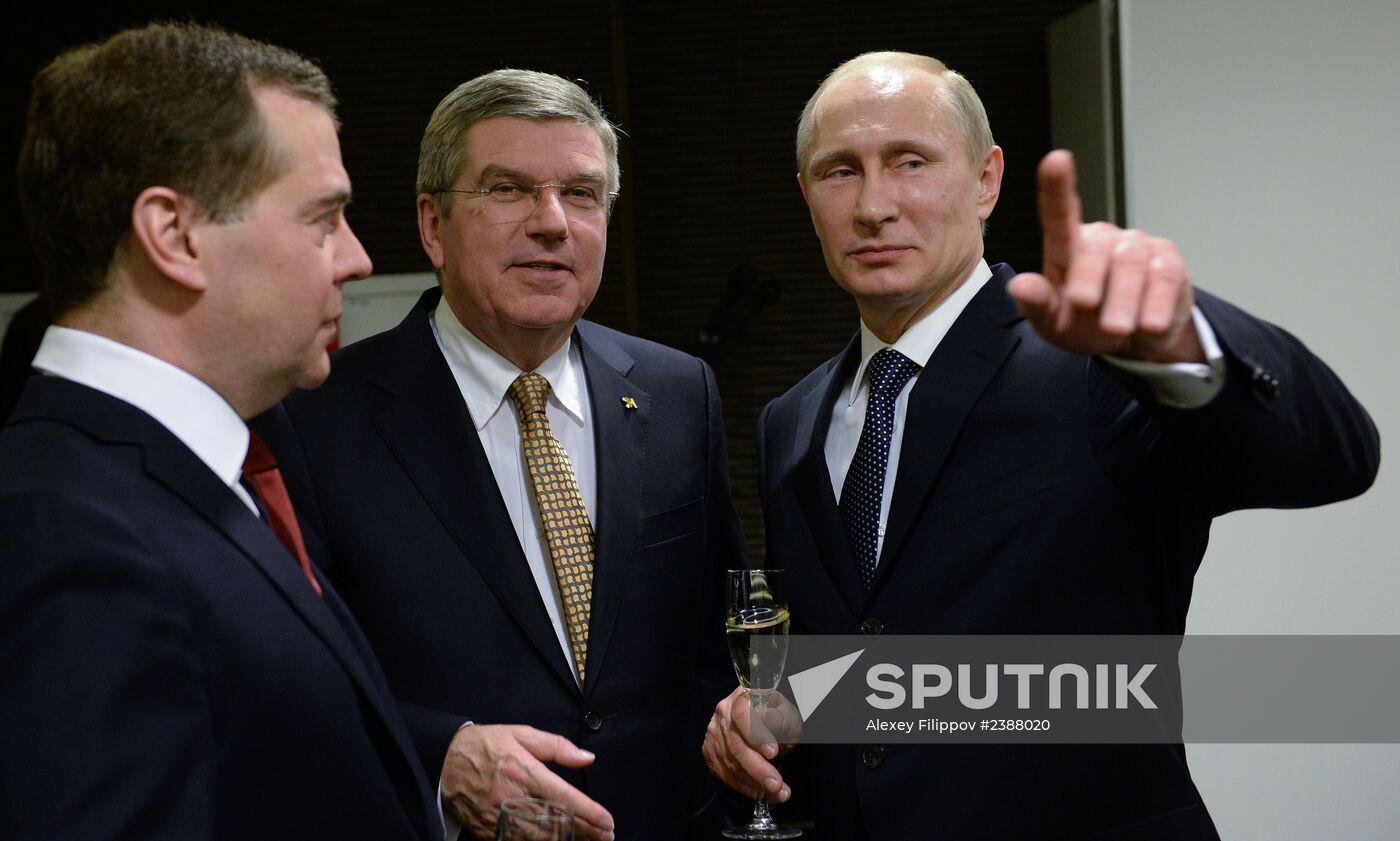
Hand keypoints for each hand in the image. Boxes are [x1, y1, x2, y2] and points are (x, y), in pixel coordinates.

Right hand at [440, 724, 615, 839]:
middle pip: (556, 823)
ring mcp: (498, 818)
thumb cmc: (484, 745)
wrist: (442, 760)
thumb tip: (586, 758)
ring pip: (540, 839)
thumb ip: (557, 746)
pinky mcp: (487, 831)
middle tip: (605, 836)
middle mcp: (512, 797)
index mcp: (523, 771)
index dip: (589, 813)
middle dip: (585, 832)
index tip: (607, 821)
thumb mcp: (521, 734)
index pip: (564, 798)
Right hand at [702, 687, 801, 803]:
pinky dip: (742, 786)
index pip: (742, 714)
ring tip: (776, 793)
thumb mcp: (788, 714)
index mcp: (743, 696)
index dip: (756, 735)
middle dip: (758, 770)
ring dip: (753, 782)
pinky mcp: (709, 750)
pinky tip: (758, 791)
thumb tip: (771, 720)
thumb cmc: (778, 717)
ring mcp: (714, 732)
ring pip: (729, 762)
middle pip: (736, 745)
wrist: (764, 723)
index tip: (773, 753)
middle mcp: (723, 712)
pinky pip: (722, 772)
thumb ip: (782, 718)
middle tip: (777, 785)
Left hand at [1008, 150, 1203, 363]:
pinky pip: (1164, 277)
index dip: (1057, 186)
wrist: (1129, 342)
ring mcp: (1136, 246)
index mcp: (1066, 248)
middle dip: (1088, 278)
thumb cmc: (1082, 324)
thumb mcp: (1052, 323)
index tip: (1056, 159)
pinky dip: (1155, 305)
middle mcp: (1102, 239)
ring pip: (1132, 262)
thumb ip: (1035, 305)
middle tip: (1084, 306)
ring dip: (1123, 300)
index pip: (1059, 213)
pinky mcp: (1168, 262)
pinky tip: (1148, 326)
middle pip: (1095, 247)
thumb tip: (1020, 285)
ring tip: (1116, 329)